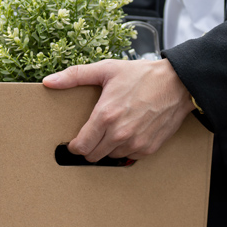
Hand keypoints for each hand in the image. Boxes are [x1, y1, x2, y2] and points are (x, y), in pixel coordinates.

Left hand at [42, 59, 194, 161]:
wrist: (177, 83)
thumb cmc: (141, 75)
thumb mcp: (106, 69)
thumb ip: (74, 76)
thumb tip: (49, 82)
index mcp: (105, 116)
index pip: (80, 146)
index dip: (74, 146)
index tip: (75, 141)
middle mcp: (119, 133)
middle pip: (93, 156)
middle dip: (89, 148)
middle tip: (93, 136)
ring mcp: (135, 143)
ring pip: (111, 157)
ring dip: (108, 148)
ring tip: (112, 131)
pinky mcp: (148, 148)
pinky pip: (129, 157)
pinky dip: (126, 149)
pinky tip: (128, 134)